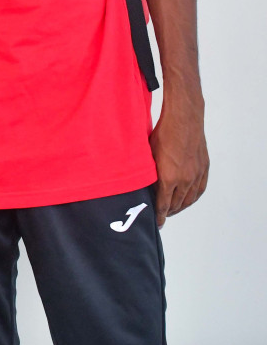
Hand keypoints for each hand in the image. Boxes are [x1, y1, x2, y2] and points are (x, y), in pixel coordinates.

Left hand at [149, 96, 207, 226]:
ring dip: (180, 206)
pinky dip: (192, 198)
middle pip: (176, 204)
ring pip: (189, 199)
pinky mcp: (204, 169)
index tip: (157, 224)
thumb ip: (148, 172)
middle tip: (162, 215)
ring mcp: (196, 175)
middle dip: (168, 212)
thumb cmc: (163, 134)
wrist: (184, 120)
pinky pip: (199, 190)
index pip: (163, 204)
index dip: (159, 215)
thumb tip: (141, 184)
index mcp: (169, 177)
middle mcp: (185, 180)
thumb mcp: (148, 154)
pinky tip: (187, 199)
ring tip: (172, 209)